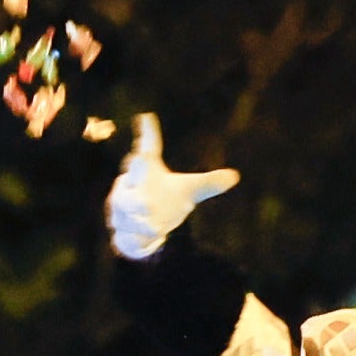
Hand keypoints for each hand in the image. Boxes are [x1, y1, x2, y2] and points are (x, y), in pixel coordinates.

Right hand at [104, 113, 239, 258]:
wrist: (142, 228)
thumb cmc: (165, 201)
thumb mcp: (188, 192)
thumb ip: (209, 184)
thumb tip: (235, 176)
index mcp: (148, 171)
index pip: (148, 148)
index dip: (148, 133)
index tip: (148, 116)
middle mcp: (131, 185)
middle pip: (130, 175)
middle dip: (134, 169)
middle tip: (139, 159)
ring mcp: (121, 207)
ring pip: (124, 207)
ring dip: (138, 214)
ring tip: (155, 225)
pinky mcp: (120, 229)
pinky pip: (124, 231)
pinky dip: (135, 235)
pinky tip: (147, 239)